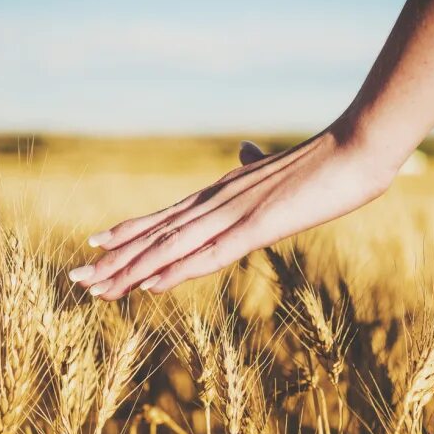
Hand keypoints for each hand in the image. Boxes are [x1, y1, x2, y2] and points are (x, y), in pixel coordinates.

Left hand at [69, 129, 394, 298]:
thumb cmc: (326, 163)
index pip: (168, 216)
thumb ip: (255, 166)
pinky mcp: (259, 226)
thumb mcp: (281, 169)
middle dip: (116, 258)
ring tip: (94, 287)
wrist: (358, 146)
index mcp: (224, 191)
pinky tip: (150, 284)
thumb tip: (243, 149)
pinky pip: (210, 254)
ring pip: (173, 246)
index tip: (97, 244)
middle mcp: (219, 201)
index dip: (131, 232)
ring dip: (132, 269)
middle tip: (76, 277)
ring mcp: (236, 213)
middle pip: (158, 233)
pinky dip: (177, 270)